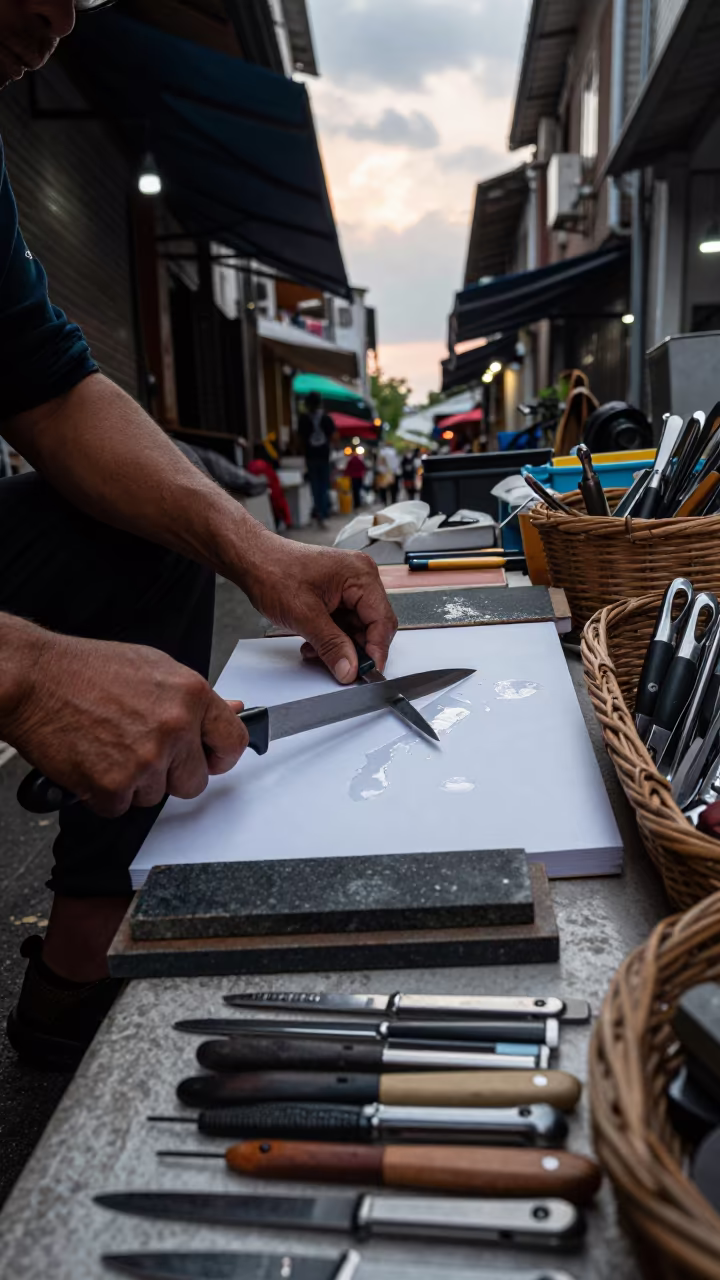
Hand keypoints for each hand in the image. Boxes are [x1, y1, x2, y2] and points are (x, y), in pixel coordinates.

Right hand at [4, 632, 247, 816]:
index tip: (209, 760)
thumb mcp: (153, 668)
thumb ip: (192, 699)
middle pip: (194, 782)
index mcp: (191, 695)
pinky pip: (121, 808)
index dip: (220, 757)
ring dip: (133, 783)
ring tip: (109, 746)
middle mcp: (175, 727)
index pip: (232, 742)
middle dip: (170, 775)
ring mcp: (146, 759)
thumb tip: (230, 710)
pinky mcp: (114, 785)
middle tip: (140, 751)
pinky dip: (104, 793)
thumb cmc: (86, 671)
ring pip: (155, 797)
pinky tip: (93, 761)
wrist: (35, 680)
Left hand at [244, 540, 396, 681]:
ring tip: (317, 652)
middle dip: (355, 649)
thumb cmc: (274, 572)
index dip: (376, 650)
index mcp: (360, 575)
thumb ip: (332, 645)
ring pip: (357, 628)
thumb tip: (350, 669)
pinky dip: (331, 637)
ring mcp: (349, 586)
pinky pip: (344, 623)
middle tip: (342, 669)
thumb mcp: (304, 616)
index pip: (382, 620)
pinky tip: (313, 644)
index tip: (367, 672)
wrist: (252, 560)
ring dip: (340, 646)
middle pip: (373, 626)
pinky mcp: (337, 594)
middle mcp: (360, 578)